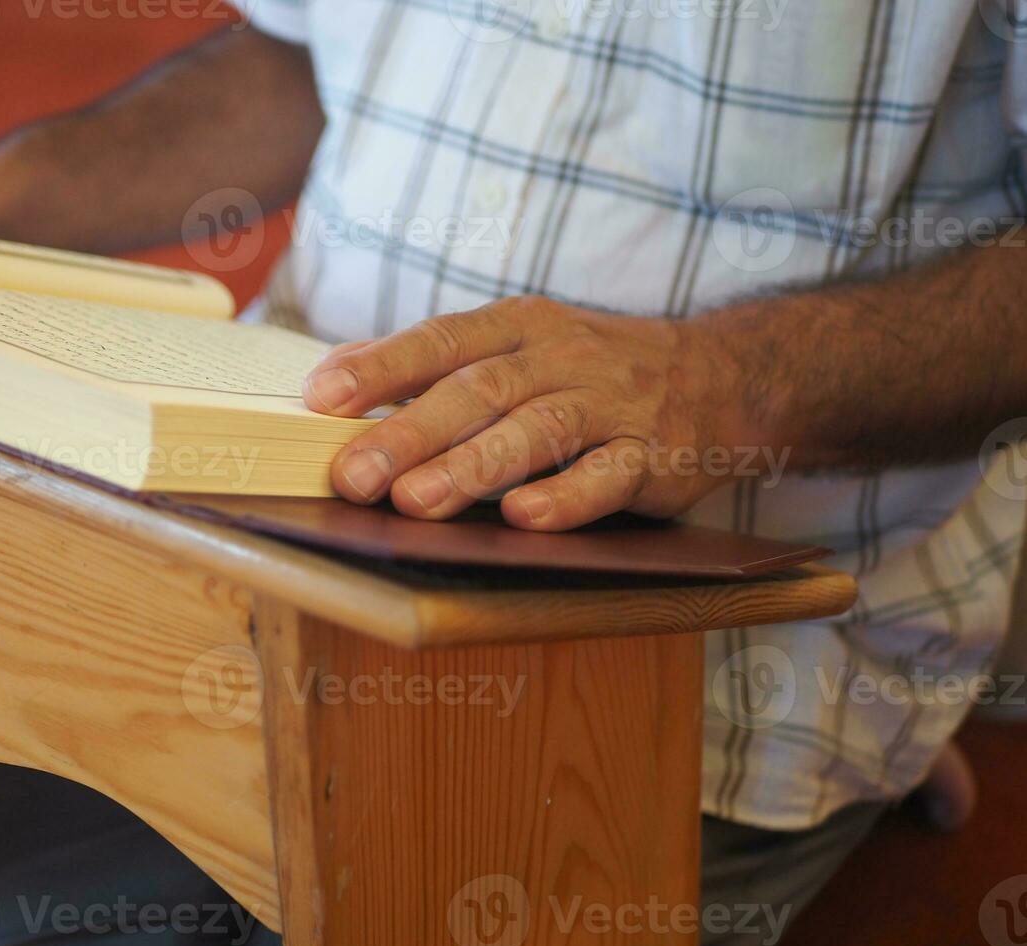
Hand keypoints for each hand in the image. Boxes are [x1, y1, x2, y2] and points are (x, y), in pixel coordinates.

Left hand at [302, 296, 746, 530]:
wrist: (723, 375)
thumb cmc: (592, 368)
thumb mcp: (517, 344)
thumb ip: (429, 360)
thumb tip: (333, 371)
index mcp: (519, 327)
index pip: (440, 340)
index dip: (380, 368)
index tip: (321, 398)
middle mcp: (562, 357)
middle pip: (478, 390)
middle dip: (409, 432)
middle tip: (352, 474)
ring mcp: (611, 404)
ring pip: (537, 430)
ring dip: (473, 466)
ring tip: (415, 501)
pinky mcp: (654, 454)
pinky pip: (609, 475)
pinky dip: (567, 496)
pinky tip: (525, 517)